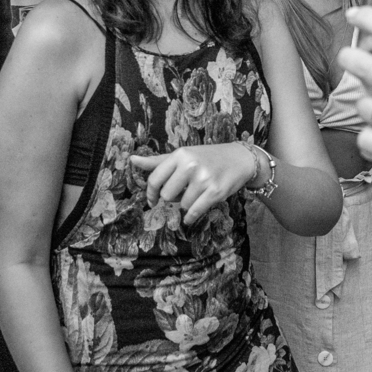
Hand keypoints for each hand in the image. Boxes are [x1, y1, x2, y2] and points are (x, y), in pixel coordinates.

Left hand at [130, 143, 252, 225]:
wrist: (239, 159)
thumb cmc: (207, 157)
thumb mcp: (183, 156)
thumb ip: (157, 162)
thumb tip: (132, 160)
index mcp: (180, 154)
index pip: (155, 178)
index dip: (150, 193)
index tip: (152, 201)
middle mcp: (190, 165)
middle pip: (166, 195)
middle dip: (172, 198)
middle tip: (182, 192)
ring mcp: (203, 179)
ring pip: (181, 205)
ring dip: (185, 205)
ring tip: (195, 195)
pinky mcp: (215, 192)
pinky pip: (194, 212)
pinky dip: (190, 217)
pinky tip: (191, 215)